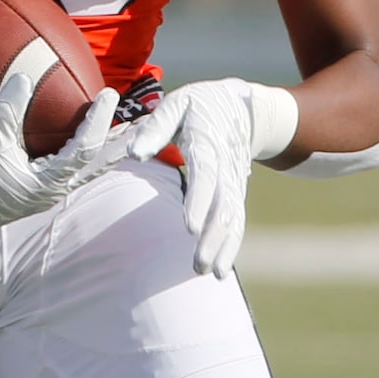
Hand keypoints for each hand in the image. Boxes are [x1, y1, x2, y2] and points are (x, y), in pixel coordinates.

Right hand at [0, 59, 123, 238]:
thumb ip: (6, 112)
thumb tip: (23, 77)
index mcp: (48, 183)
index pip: (84, 150)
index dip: (97, 122)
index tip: (107, 96)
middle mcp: (58, 188)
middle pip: (102, 162)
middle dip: (126, 140)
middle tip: (150, 119)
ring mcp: (54, 188)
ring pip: (94, 165)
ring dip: (114, 145)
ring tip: (135, 127)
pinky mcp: (46, 184)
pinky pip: (79, 165)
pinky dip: (94, 149)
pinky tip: (101, 136)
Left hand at [124, 78, 296, 277]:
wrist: (243, 108)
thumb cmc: (199, 104)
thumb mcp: (176, 104)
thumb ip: (155, 129)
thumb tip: (135, 154)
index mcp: (207, 142)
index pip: (205, 175)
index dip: (199, 201)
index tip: (191, 228)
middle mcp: (225, 166)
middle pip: (222, 204)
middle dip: (213, 236)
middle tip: (199, 264)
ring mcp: (234, 181)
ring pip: (232, 217)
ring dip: (223, 246)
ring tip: (210, 273)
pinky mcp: (235, 192)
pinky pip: (236, 221)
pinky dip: (231, 245)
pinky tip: (221, 270)